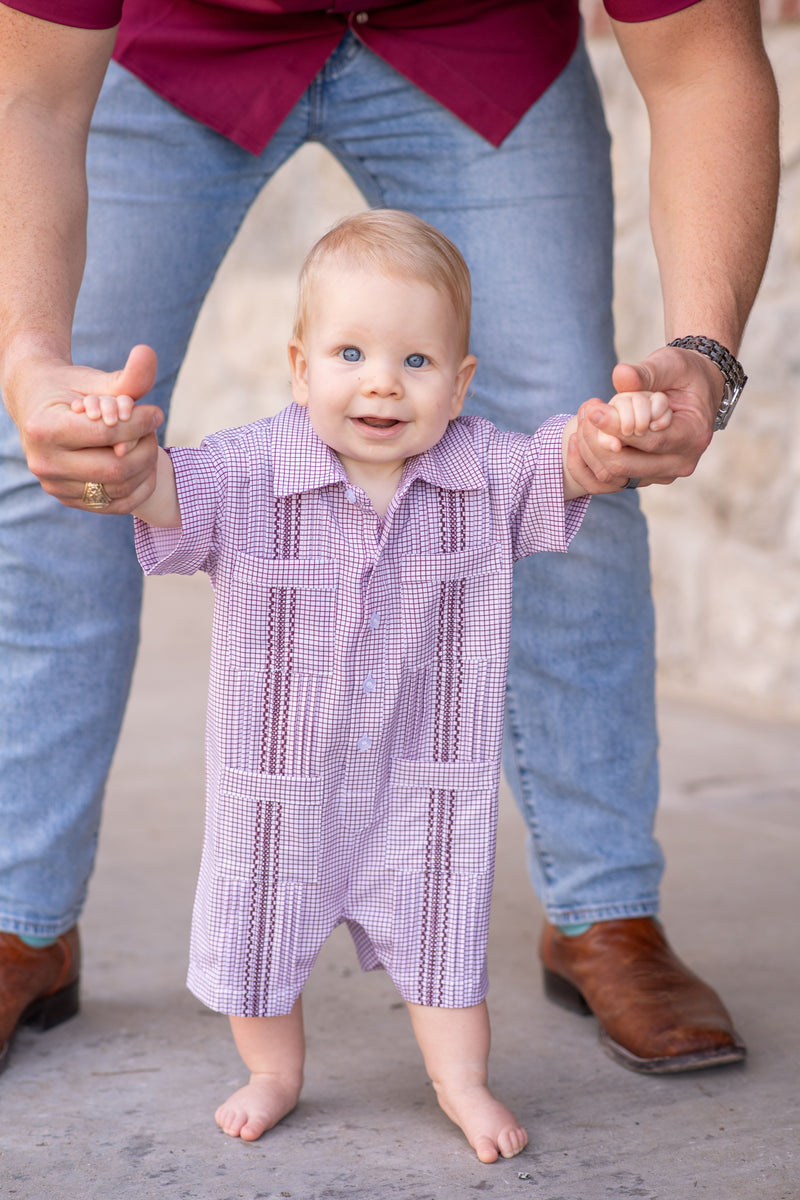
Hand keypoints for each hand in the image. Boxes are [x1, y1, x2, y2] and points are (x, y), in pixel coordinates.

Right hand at [6, 343, 163, 511]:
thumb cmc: (70, 389)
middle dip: (146, 449)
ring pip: (119, 489)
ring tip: (147, 443)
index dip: (140, 423)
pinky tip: (145, 466)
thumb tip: (149, 352)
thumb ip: (126, 375)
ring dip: (145, 467)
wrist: (38, 406)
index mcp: (44, 428)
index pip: (107, 434)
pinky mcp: (68, 499)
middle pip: (116, 468)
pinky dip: (139, 488)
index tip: (155, 412)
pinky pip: (115, 505)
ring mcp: (54, 486)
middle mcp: (44, 462)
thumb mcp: (96, 380)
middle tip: (154, 431)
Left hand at [574, 345, 720, 488]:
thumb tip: (620, 375)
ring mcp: (661, 475)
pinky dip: (586, 465)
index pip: (649, 441)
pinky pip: (605, 483)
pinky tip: (576, 440)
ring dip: (589, 450)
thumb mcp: (671, 364)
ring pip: (612, 475)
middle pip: (625, 465)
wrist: (693, 392)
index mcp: (693, 436)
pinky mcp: (643, 479)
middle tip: (586, 412)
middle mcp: (680, 463)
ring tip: (583, 419)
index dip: (616, 428)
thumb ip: (647, 372)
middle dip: (597, 440)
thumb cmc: (683, 374)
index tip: (593, 411)